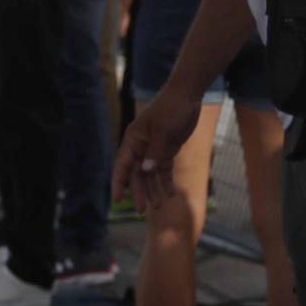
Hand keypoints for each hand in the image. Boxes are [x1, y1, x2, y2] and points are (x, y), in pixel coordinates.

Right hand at [112, 86, 202, 212]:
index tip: (118, 199)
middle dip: (139, 191)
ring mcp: (154, 148)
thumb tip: (145, 171)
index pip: (122, 164)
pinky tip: (169, 194)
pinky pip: (163, 169)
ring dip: (153, 189)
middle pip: (136, 172)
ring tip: (158, 205)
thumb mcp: (164, 131)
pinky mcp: (167, 149)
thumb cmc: (172, 109)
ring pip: (150, 173)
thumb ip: (155, 152)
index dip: (119, 182)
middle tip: (142, 210)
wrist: (187, 95)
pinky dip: (165, 181)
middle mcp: (141, 145)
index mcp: (134, 139)